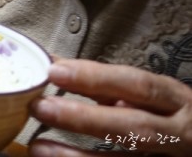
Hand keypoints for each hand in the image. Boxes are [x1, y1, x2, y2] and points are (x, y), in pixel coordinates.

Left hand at [29, 58, 191, 155]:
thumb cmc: (176, 117)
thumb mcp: (156, 97)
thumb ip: (113, 87)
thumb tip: (60, 68)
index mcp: (179, 102)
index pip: (138, 86)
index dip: (97, 78)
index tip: (55, 71)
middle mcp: (180, 135)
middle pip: (132, 127)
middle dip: (83, 118)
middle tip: (41, 108)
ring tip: (38, 147)